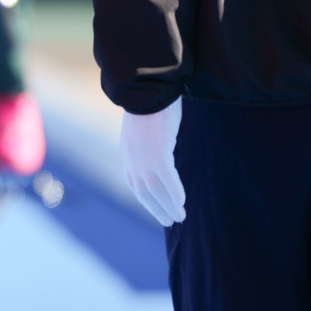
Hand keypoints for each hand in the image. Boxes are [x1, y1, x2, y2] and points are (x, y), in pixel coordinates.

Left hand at [120, 98, 186, 225]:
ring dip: (167, 205)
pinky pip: (166, 176)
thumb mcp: (146, 128)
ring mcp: (143, 155)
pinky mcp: (156, 150)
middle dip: (156, 208)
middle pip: (143, 191)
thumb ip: (149, 142)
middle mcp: (132, 157)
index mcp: (129, 152)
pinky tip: (181, 201)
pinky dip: (173, 190)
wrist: (148, 89)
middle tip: (169, 221)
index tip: (156, 209)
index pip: (134, 183)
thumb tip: (158, 147)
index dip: (145, 199)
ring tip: (179, 217)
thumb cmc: (151, 105)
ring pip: (154, 189)